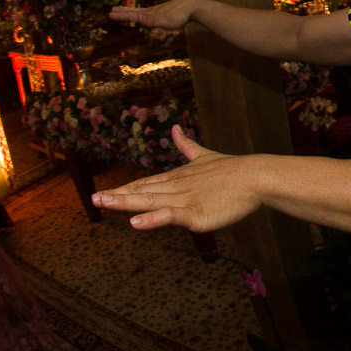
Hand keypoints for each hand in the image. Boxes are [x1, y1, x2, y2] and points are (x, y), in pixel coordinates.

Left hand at [91, 126, 261, 231]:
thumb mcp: (205, 155)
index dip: (124, 189)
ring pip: (150, 202)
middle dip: (117, 196)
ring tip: (104, 203)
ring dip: (126, 203)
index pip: (146, 184)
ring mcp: (185, 201)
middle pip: (143, 192)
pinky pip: (171, 217)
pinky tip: (136, 222)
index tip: (103, 193)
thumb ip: (187, 145)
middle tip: (94, 199)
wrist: (256, 176)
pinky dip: (153, 219)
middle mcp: (177, 188)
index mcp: (178, 177)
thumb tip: (174, 128)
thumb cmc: (233, 169)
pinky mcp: (196, 216)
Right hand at [109, 0, 196, 30]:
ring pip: (141, 11)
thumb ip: (150, 21)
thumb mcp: (164, 21)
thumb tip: (137, 18)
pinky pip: (149, 14)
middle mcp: (152, 11)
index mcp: (150, 14)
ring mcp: (158, 11)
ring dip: (131, 11)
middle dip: (123, 12)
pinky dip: (142, 14)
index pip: (132, 15)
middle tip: (112, 10)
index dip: (121, 16)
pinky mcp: (164, 12)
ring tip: (124, 10)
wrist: (191, 6)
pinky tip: (144, 15)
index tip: (109, 14)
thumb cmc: (178, 15)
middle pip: (134, 11)